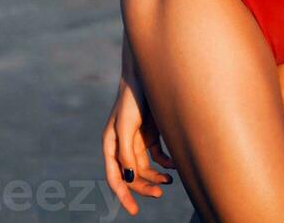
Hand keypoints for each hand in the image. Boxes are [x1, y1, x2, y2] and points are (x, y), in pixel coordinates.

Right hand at [102, 74, 176, 215]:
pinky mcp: (150, 133)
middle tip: (159, 193)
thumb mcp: (127, 126)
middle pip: (132, 175)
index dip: (123, 196)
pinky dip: (164, 163)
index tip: (133, 211)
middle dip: (144, 186)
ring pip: (145, 168)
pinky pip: (157, 155)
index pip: (115, 177)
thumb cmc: (132, 99)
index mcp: (111, 145)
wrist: (146, 74)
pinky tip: (173, 165)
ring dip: (155, 177)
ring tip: (169, 180)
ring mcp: (137, 139)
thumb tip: (129, 178)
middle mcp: (122, 145)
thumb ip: (126, 153)